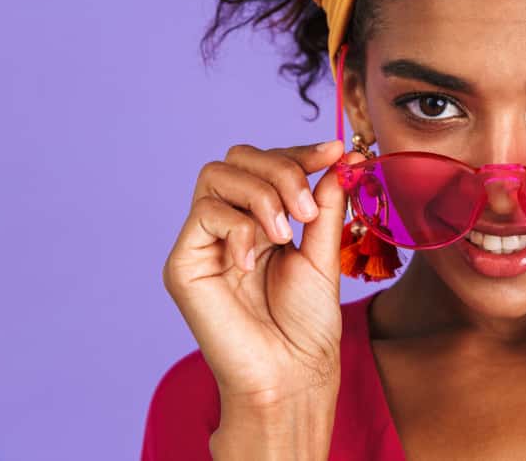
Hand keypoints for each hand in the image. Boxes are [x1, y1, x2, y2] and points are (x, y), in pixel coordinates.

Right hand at [162, 139, 365, 406]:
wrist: (292, 374)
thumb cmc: (307, 324)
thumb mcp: (324, 252)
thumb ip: (327, 205)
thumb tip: (342, 157)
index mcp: (261, 219)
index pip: (267, 162)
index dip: (298, 151)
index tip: (336, 152)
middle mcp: (228, 225)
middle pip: (238, 158)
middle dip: (281, 169)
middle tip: (307, 210)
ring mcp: (203, 243)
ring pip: (217, 175)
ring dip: (262, 195)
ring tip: (285, 235)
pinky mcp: (183, 265)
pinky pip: (204, 214)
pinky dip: (239, 228)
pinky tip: (254, 263)